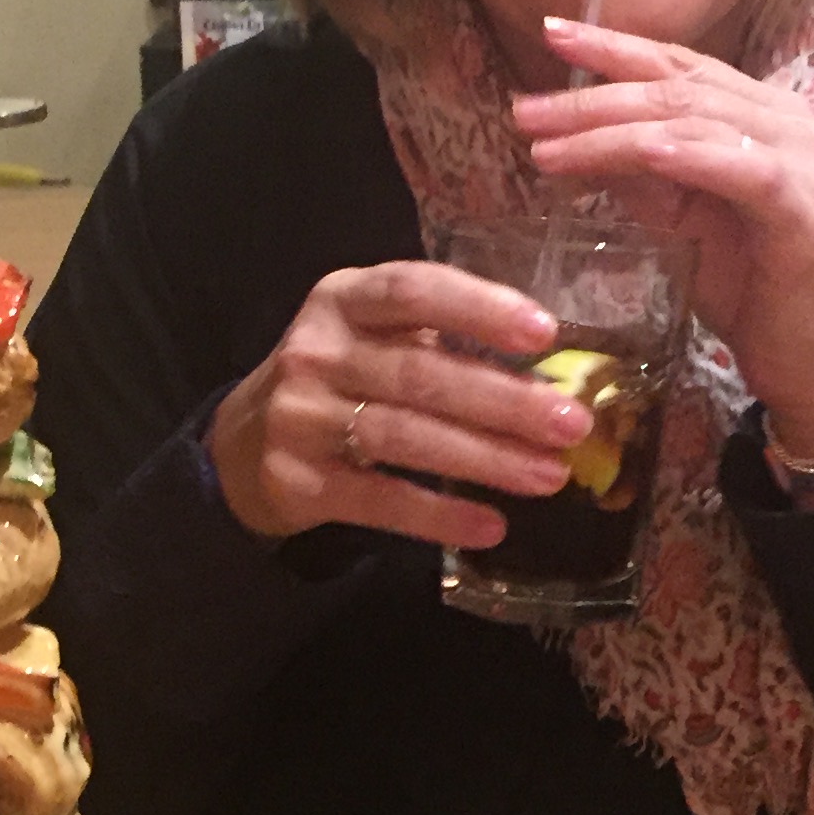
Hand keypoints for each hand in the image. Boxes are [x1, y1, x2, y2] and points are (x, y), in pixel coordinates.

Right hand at [205, 260, 592, 546]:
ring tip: (550, 476)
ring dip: (485, 459)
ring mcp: (301, 416)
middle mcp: (317, 349)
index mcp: (344, 299)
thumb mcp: (369, 338)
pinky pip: (380, 499)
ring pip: (404, 436)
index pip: (414, 291)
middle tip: (572, 424)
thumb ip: (437, 341)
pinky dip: (439, 515)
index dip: (479, 308)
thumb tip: (546, 373)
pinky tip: (490, 524)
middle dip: (504, 401)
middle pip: (420, 373)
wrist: (241, 446)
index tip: (544, 333)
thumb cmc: (336, 380)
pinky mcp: (297, 480)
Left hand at [513, 18, 813, 461]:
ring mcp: (802, 159)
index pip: (680, 65)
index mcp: (763, 113)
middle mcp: (789, 120)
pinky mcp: (802, 205)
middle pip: (678, 88)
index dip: (614, 49)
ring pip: (695, 122)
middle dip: (593, 95)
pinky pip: (736, 167)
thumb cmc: (746, 289)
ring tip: (546, 144)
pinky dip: (681, 155)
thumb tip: (567, 137)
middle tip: (526, 109)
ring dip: (612, 130)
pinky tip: (634, 151)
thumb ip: (637, 172)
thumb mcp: (678, 218)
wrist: (807, 360)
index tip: (551, 35)